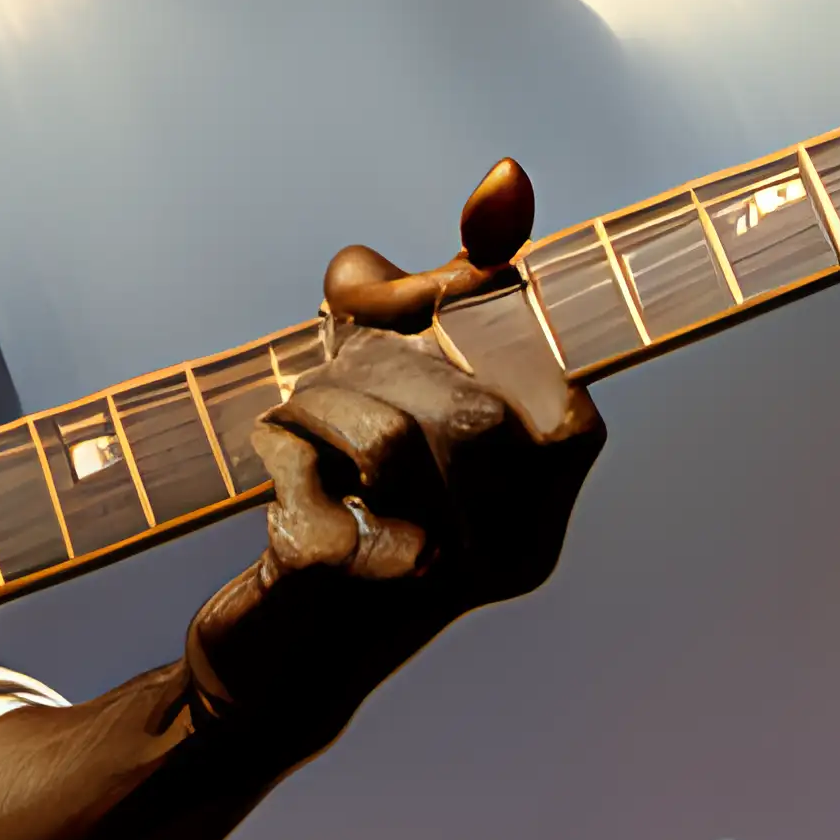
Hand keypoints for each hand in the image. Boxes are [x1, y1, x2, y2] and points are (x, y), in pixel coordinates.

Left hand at [183, 159, 603, 745]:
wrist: (274, 661)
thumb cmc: (351, 502)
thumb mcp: (407, 382)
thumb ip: (456, 285)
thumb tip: (506, 177)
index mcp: (542, 511)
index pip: (565, 401)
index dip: (488, 342)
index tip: (416, 326)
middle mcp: (506, 557)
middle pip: (470, 407)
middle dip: (385, 360)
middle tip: (332, 365)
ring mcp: (425, 582)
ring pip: (387, 435)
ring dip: (322, 398)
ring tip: (299, 411)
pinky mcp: (336, 593)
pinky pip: (307, 471)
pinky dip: (278, 445)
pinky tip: (276, 470)